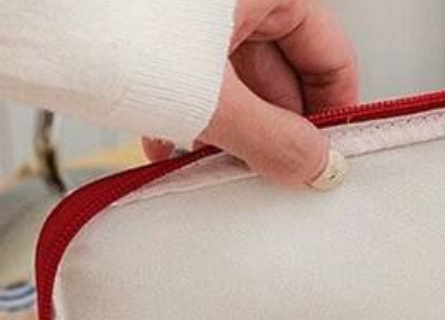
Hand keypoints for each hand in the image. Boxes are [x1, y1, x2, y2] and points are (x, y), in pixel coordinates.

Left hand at [143, 0, 357, 187]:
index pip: (331, 57)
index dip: (333, 116)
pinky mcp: (157, 26)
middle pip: (283, 73)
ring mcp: (198, 10)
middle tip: (266, 178)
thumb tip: (317, 168)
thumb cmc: (111, 18)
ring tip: (207, 168)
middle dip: (273, 133)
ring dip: (226, 130)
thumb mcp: (209, 95)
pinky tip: (166, 147)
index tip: (322, 165)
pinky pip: (192, 73)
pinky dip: (185, 112)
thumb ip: (272, 139)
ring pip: (235, 79)